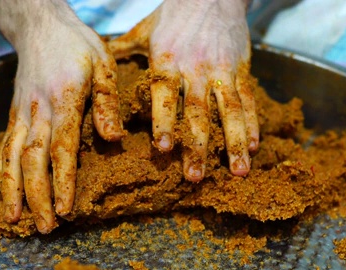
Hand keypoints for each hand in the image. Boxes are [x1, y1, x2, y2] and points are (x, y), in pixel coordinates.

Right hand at [0, 0, 121, 232]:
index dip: (61, 182)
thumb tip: (112, 138)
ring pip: (10, 157)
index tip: (64, 210)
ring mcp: (21, 114)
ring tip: (11, 219)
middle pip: (31, 160)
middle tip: (43, 228)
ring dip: (11, 191)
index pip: (60, 148)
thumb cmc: (78, 45)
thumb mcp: (103, 66)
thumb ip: (106, 102)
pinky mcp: (13, 115)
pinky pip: (1, 146)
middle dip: (36, 197)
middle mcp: (36, 112)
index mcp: (62, 101)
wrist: (41, 26)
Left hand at [109, 0, 257, 181]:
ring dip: (233, 143)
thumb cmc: (173, 14)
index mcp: (167, 60)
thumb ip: (121, 53)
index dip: (165, 122)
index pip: (165, 95)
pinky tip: (253, 148)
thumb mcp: (143, 31)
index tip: (164, 148)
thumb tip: (93, 69)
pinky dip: (251, 125)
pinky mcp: (241, 70)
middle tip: (195, 177)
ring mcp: (222, 71)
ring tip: (237, 172)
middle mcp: (196, 68)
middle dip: (197, 146)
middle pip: (198, 112)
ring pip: (229, 111)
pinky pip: (248, 100)